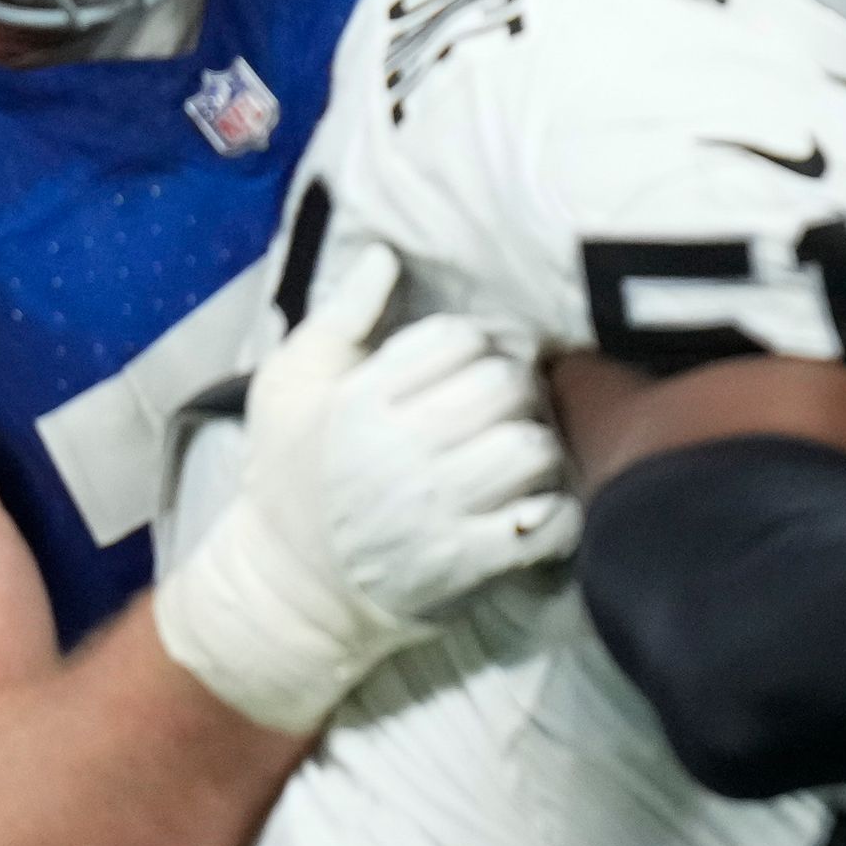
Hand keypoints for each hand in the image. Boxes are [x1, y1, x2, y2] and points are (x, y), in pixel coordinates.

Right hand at [153, 241, 579, 733]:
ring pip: (533, 447)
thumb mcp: (289, 386)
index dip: (478, 340)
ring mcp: (435, 513)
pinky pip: (547, 521)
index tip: (476, 359)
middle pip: (505, 385)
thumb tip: (385, 256)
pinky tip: (533, 504)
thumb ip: (339, 317)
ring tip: (520, 451)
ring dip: (539, 445)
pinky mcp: (464, 565)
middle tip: (508, 404)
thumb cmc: (293, 476)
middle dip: (517, 387)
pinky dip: (556, 512)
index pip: (456, 339)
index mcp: (359, 402)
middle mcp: (398, 454)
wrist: (289, 589)